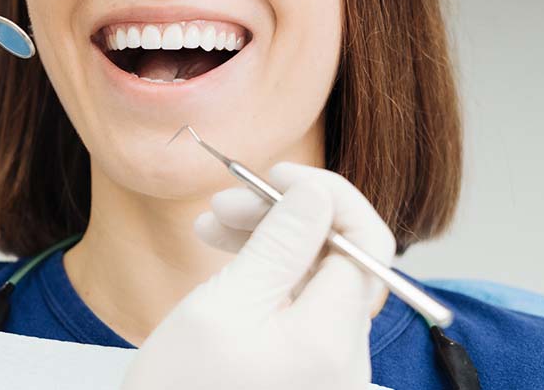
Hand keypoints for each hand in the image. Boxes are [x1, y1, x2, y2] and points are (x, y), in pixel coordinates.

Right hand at [121, 162, 395, 389]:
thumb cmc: (180, 388)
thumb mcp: (224, 303)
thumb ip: (279, 243)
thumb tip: (317, 193)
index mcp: (331, 341)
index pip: (364, 242)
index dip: (325, 196)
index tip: (274, 175)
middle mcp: (347, 361)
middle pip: (338, 259)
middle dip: (286, 217)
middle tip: (224, 201)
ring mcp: (331, 373)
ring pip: (317, 281)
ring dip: (270, 243)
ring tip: (210, 226)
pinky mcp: (310, 377)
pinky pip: (303, 311)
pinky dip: (269, 278)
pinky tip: (226, 259)